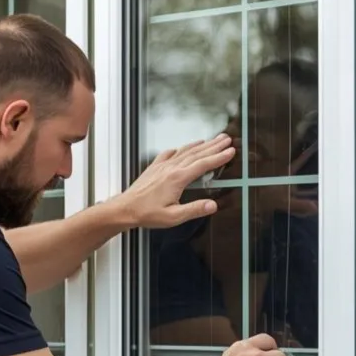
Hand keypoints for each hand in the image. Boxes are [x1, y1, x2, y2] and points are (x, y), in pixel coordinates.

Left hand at [112, 134, 234, 228]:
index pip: (203, 165)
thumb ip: (194, 210)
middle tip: (226, 139)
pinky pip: (169, 154)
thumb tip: (212, 205)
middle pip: (197, 153)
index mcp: (177, 178)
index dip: (219, 157)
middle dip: (214, 146)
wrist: (125, 208)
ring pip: (185, 151)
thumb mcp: (173, 217)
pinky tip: (181, 148)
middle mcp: (170, 168)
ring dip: (200, 145)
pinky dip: (179, 149)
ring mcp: (162, 166)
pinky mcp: (154, 168)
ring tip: (211, 140)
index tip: (230, 151)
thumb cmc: (146, 213)